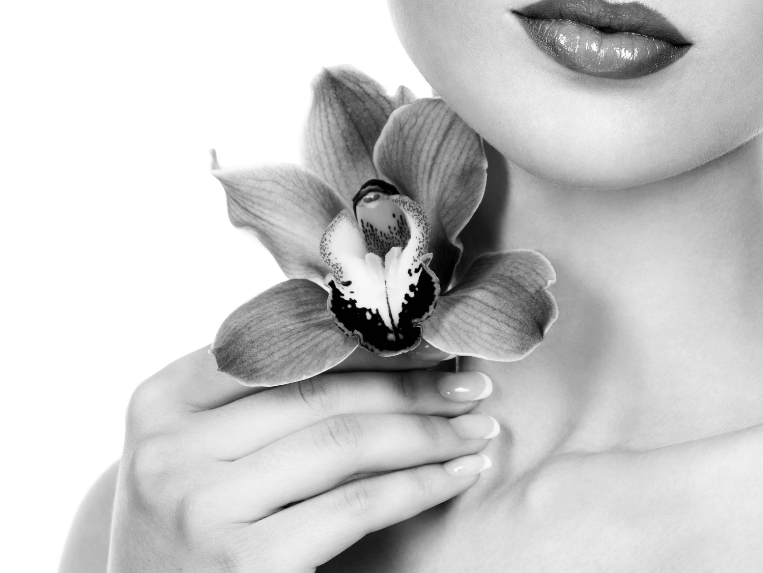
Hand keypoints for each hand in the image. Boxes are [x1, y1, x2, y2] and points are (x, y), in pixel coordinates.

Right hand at [108, 346, 496, 571]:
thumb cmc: (194, 531)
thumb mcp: (204, 452)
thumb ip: (264, 398)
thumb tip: (382, 343)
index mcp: (160, 402)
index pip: (280, 349)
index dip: (364, 341)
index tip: (428, 338)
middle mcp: (169, 450)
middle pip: (319, 392)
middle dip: (408, 382)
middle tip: (470, 380)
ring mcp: (203, 509)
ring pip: (345, 441)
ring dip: (426, 429)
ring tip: (477, 424)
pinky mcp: (248, 566)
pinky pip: (357, 503)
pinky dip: (419, 483)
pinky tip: (458, 472)